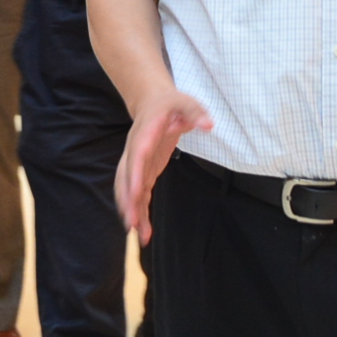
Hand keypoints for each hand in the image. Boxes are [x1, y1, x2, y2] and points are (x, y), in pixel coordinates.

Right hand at [113, 89, 214, 243]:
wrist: (152, 103)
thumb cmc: (171, 104)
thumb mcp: (186, 103)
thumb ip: (197, 113)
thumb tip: (209, 125)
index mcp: (144, 134)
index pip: (138, 156)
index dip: (135, 175)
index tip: (136, 193)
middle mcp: (135, 151)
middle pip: (127, 178)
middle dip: (129, 201)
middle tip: (132, 224)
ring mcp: (137, 163)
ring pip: (128, 189)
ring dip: (131, 211)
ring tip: (138, 234)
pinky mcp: (143, 171)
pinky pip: (137, 193)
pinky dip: (138, 210)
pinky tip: (142, 228)